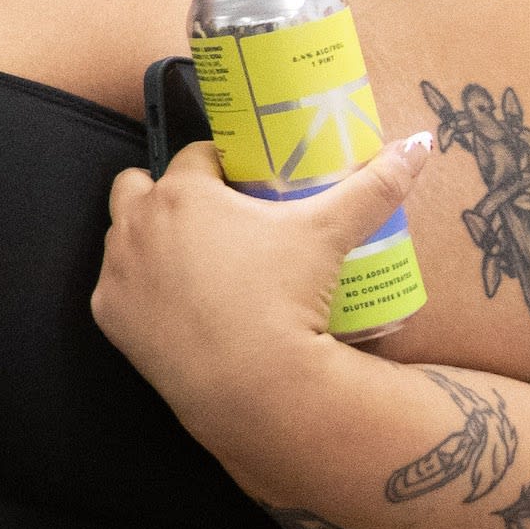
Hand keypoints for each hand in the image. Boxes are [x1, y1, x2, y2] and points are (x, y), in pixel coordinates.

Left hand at [92, 130, 425, 430]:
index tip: (244, 183)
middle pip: (142, 185)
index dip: (222, 165)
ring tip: (195, 259)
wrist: (254, 384)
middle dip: (170, 194)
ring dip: (149, 238)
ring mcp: (117, 269)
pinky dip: (138, 290)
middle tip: (217, 221)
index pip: (198, 156)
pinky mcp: (107, 314)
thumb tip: (422, 143)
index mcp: (182, 192)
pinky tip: (171, 301)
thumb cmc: (287, 297)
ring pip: (124, 234)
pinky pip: (117, 288)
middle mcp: (136, 222)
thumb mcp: (330, 235)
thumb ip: (373, 186)